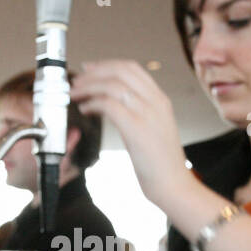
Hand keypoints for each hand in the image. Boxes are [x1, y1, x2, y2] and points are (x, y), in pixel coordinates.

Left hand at [70, 61, 192, 211]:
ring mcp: (148, 114)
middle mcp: (156, 102)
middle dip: (94, 72)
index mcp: (160, 99)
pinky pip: (109, 105)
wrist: (174, 185)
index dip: (106, 64)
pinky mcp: (137, 128)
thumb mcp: (153, 128)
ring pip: (113, 85)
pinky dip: (93, 104)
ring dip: (89, 87)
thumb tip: (111, 103)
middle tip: (78, 80)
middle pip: (121, 70)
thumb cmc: (161, 163)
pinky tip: (85, 110)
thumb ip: (138, 112)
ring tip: (76, 95)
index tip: (89, 69)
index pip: (132, 68)